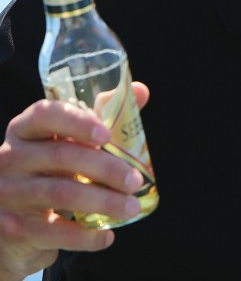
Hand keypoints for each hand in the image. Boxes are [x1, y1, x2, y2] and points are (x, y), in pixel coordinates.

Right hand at [0, 83, 149, 280]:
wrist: (13, 226)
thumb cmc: (49, 172)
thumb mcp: (67, 144)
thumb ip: (101, 117)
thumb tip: (140, 91)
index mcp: (24, 130)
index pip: (43, 114)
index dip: (76, 122)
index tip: (106, 135)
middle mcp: (9, 158)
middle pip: (61, 155)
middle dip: (106, 168)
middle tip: (135, 180)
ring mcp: (7, 193)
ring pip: (60, 193)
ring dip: (103, 201)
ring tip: (131, 206)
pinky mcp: (11, 227)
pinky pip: (53, 231)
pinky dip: (86, 236)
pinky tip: (107, 235)